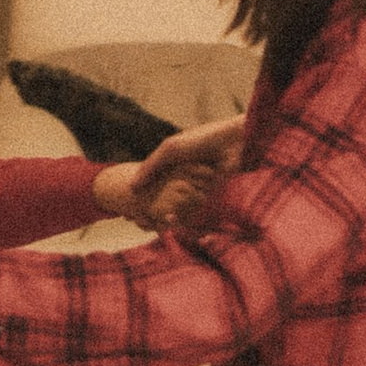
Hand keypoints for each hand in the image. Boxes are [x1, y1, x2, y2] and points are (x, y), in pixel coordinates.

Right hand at [93, 116, 244, 232]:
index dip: (142, 192)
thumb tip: (132, 187)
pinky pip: (196, 204)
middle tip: (140, 220)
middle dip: (154, 206)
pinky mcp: (210, 190)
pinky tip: (177, 220)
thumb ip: (151, 166)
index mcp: (171, 159)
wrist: (234, 142)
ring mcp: (196, 181)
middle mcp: (182, 170)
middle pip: (164, 192)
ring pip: (179, 201)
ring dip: (172, 211)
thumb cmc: (201, 141)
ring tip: (160, 223)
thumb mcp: (170, 150)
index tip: (131, 205)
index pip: (152, 179)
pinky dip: (188, 212)